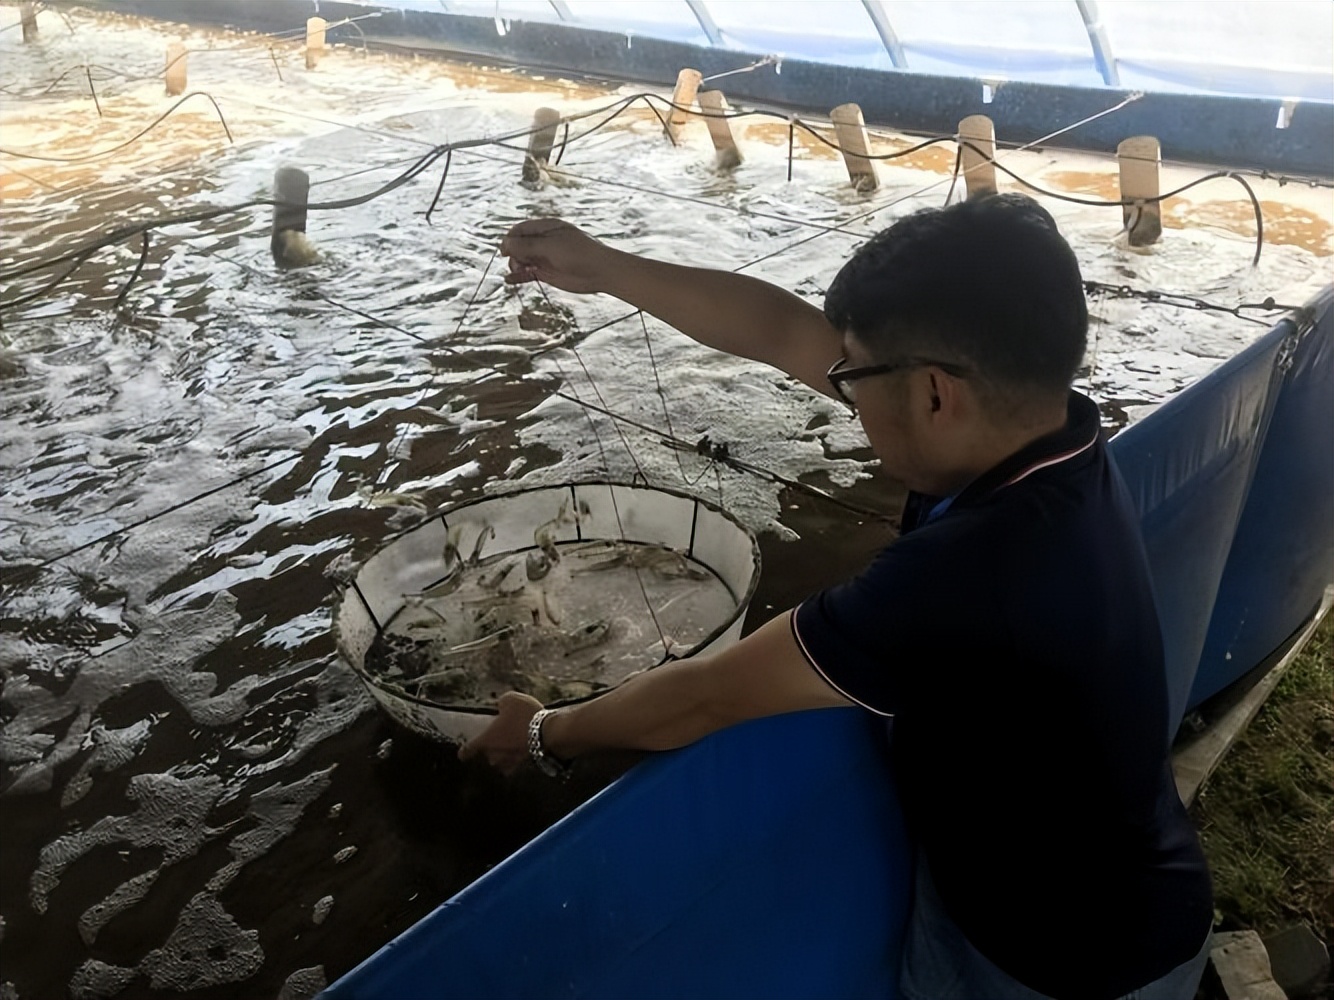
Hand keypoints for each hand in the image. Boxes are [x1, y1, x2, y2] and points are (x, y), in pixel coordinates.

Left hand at [458, 690, 543, 773]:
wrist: (547, 732)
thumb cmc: (524, 716)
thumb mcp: (510, 700)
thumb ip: (501, 703)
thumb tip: (501, 705)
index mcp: (486, 739)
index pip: (468, 750)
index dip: (464, 752)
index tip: (461, 754)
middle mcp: (495, 754)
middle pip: (487, 756)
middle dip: (490, 749)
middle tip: (496, 739)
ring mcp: (510, 761)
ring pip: (502, 762)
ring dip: (503, 755)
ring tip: (509, 745)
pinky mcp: (525, 763)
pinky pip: (517, 762)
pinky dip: (518, 756)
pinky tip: (523, 748)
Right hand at [500, 218, 618, 293]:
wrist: (600, 272)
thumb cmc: (579, 254)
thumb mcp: (550, 247)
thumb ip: (527, 246)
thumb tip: (505, 244)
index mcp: (546, 227)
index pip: (520, 229)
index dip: (510, 238)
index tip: (505, 250)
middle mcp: (544, 241)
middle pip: (519, 244)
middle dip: (514, 252)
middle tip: (519, 262)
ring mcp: (545, 257)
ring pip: (522, 259)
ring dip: (516, 265)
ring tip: (521, 270)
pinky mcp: (547, 272)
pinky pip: (528, 273)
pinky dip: (518, 276)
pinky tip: (509, 280)